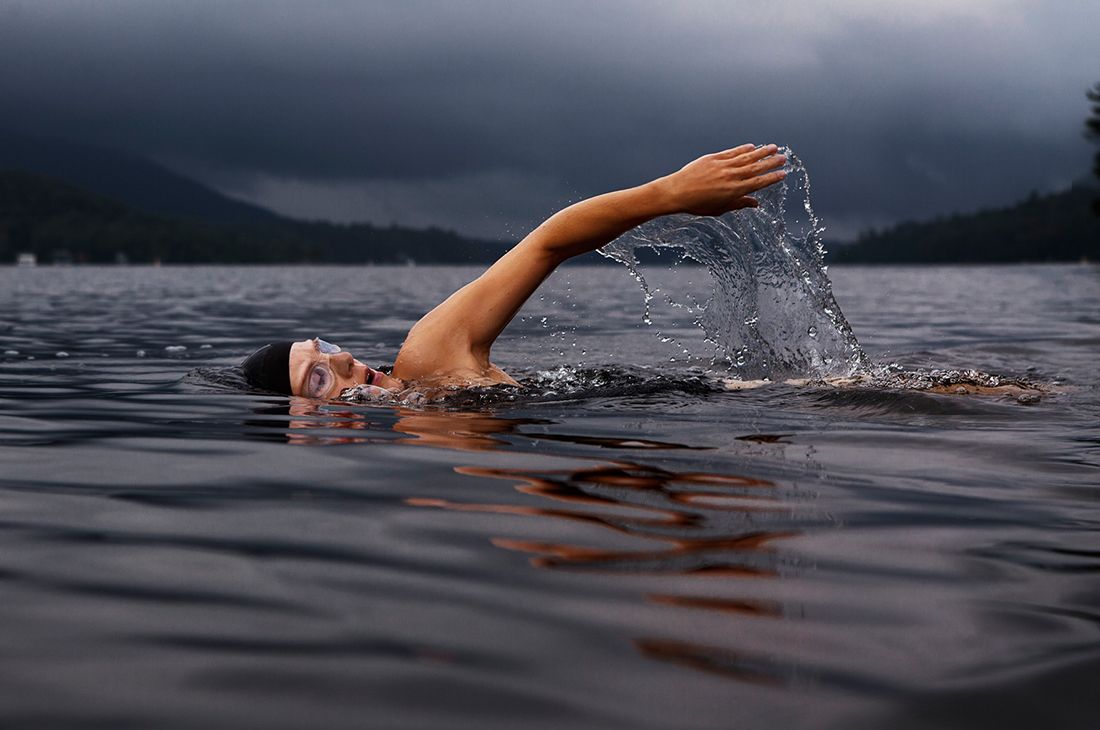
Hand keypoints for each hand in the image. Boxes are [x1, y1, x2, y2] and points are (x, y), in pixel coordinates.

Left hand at [658, 144, 786, 215]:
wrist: (677, 192)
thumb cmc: (697, 204)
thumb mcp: (719, 209)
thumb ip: (738, 204)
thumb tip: (755, 203)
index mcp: (734, 191)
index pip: (758, 183)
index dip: (772, 178)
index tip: (783, 174)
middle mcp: (731, 177)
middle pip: (756, 168)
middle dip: (771, 162)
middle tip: (784, 158)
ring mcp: (723, 166)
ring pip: (747, 157)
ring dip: (762, 152)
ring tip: (774, 147)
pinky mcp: (714, 158)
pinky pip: (732, 152)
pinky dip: (743, 149)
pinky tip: (752, 146)